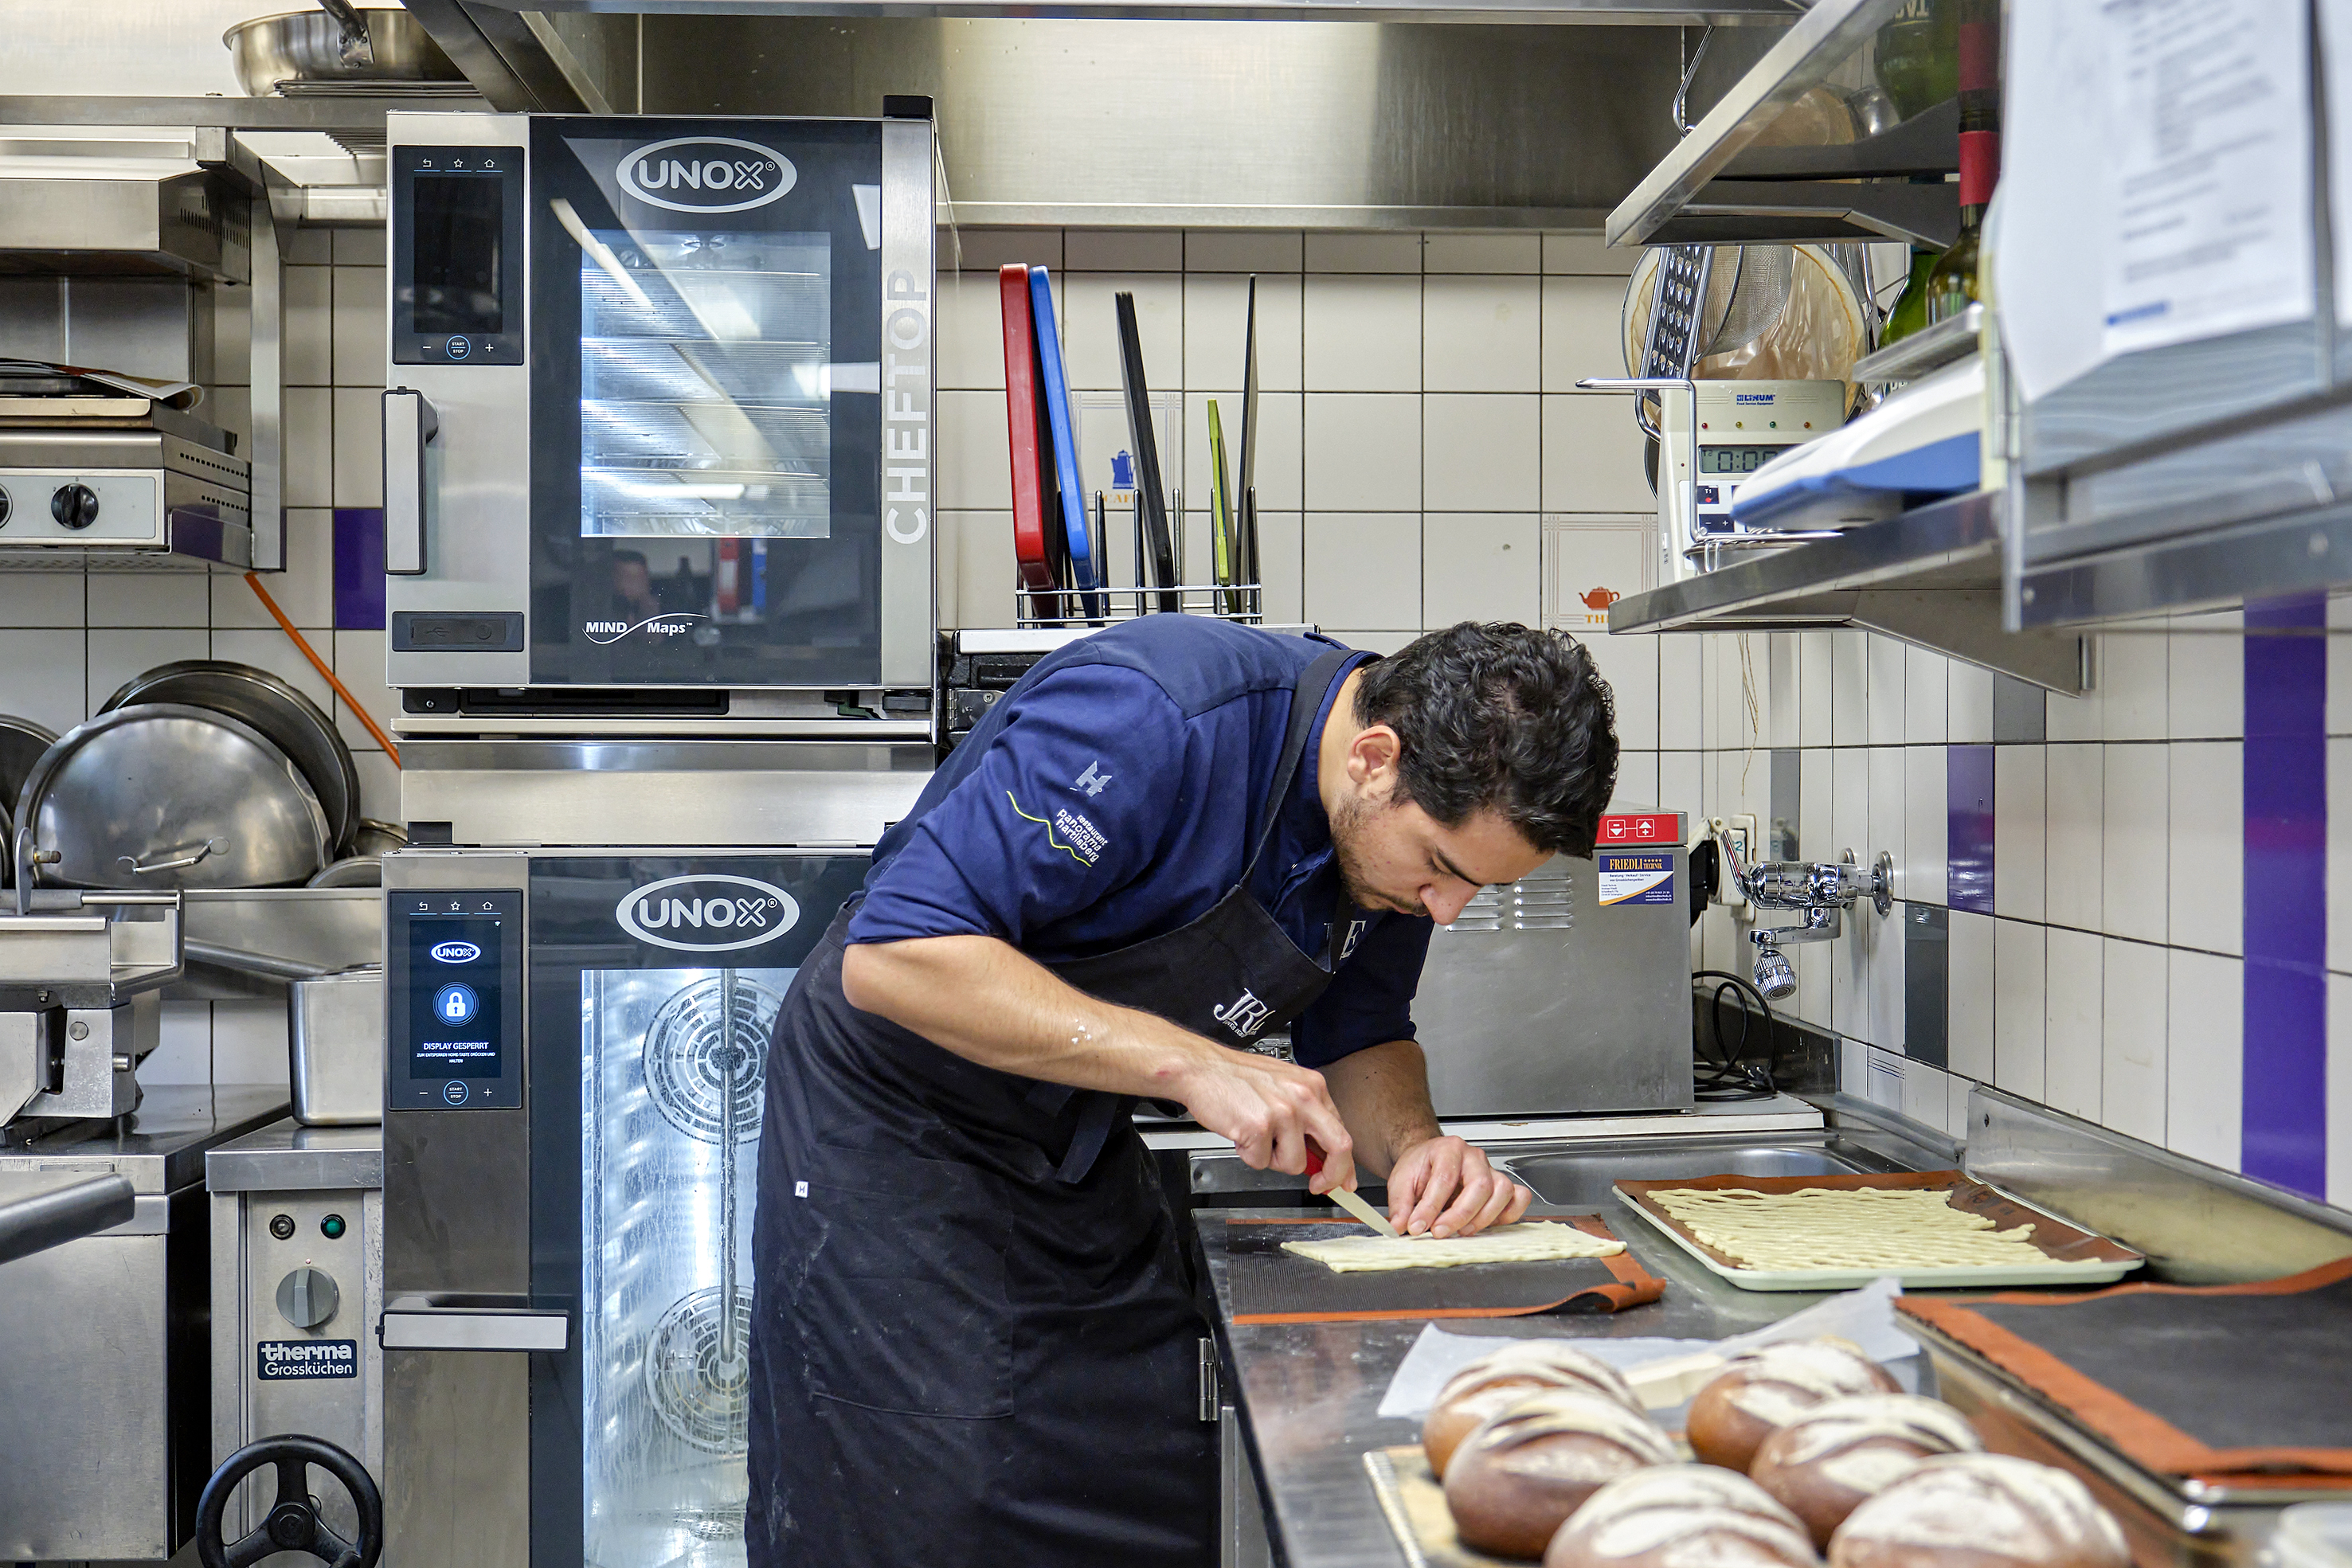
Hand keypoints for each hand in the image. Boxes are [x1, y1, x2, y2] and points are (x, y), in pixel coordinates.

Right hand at [1175, 1045, 1357, 1195]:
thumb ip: (1305, 1117)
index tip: (1343, 1178)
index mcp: (1312, 1086)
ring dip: (1272, 1159)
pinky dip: (1248, 1155)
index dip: (1343, 1162)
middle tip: (1320, 1185)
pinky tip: (1240, 1133)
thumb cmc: (1235, 1078)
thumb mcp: (1283, 1087)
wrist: (1201, 1068)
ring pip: (1294, 1164)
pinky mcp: (1259, 1127)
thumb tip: (1320, 1154)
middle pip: (1339, 1147)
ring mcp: (1283, 1112)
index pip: (1341, 1130)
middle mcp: (1303, 1097)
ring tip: (1255, 1136)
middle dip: (1333, 1175)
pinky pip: (1261, 1162)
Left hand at [1385, 1136, 1530, 1237]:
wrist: (1429, 1159)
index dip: (1431, 1207)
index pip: (1444, 1179)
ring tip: (1462, 1231)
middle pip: (1480, 1186)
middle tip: (1439, 1232)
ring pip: (1502, 1192)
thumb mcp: (1401, 1181)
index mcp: (1448, 1149)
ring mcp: (1491, 1170)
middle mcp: (1473, 1157)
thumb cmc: (1420, 1167)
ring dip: (1483, 1218)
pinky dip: (1509, 1214)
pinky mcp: (1501, 1186)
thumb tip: (1401, 1226)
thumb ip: (1400, 1205)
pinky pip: (1518, 1198)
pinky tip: (1488, 1225)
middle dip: (1460, 1215)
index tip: (1417, 1227)